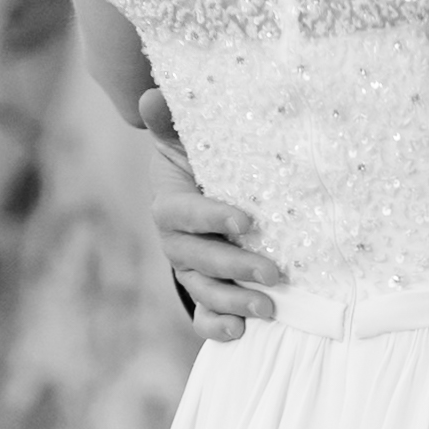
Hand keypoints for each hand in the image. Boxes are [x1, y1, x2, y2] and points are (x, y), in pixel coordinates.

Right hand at [140, 86, 276, 343]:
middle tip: (275, 273)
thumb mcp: (190, 140)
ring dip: (235, 302)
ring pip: (205, 293)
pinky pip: (205, 318)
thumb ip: (173, 122)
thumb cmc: (205, 163)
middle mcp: (176, 244)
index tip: (247, 222)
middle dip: (236, 268)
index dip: (212, 219)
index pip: (185, 215)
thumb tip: (153, 96)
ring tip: (270, 309)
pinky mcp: (205, 296)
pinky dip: (219, 328)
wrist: (210, 196)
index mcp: (170, 207)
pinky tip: (241, 332)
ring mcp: (190, 273)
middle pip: (198, 261)